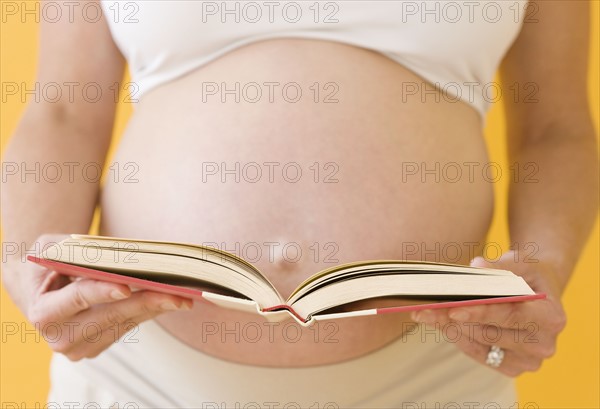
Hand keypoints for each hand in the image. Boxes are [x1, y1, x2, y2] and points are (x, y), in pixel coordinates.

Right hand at [2, 234, 192, 360]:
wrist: (39, 289)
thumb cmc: (49, 261)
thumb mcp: (52, 247)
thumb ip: (74, 250)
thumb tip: (118, 253)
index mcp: (43, 312)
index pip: (77, 299)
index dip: (102, 291)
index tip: (128, 286)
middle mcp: (61, 337)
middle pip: (111, 316)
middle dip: (146, 302)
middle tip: (178, 293)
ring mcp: (81, 347)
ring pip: (126, 323)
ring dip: (157, 307)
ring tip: (185, 295)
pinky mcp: (98, 347)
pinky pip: (130, 326)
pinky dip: (151, 311)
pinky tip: (173, 299)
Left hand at [410, 251, 566, 376]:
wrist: (537, 294)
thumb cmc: (528, 276)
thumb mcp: (520, 263)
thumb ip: (500, 265)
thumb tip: (477, 266)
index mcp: (551, 317)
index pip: (512, 316)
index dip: (482, 313)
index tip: (454, 309)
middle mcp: (543, 344)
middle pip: (490, 332)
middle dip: (456, 318)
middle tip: (426, 307)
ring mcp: (527, 361)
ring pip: (479, 343)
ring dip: (449, 327)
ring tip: (424, 311)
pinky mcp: (511, 368)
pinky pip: (477, 353)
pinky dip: (456, 336)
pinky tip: (437, 321)